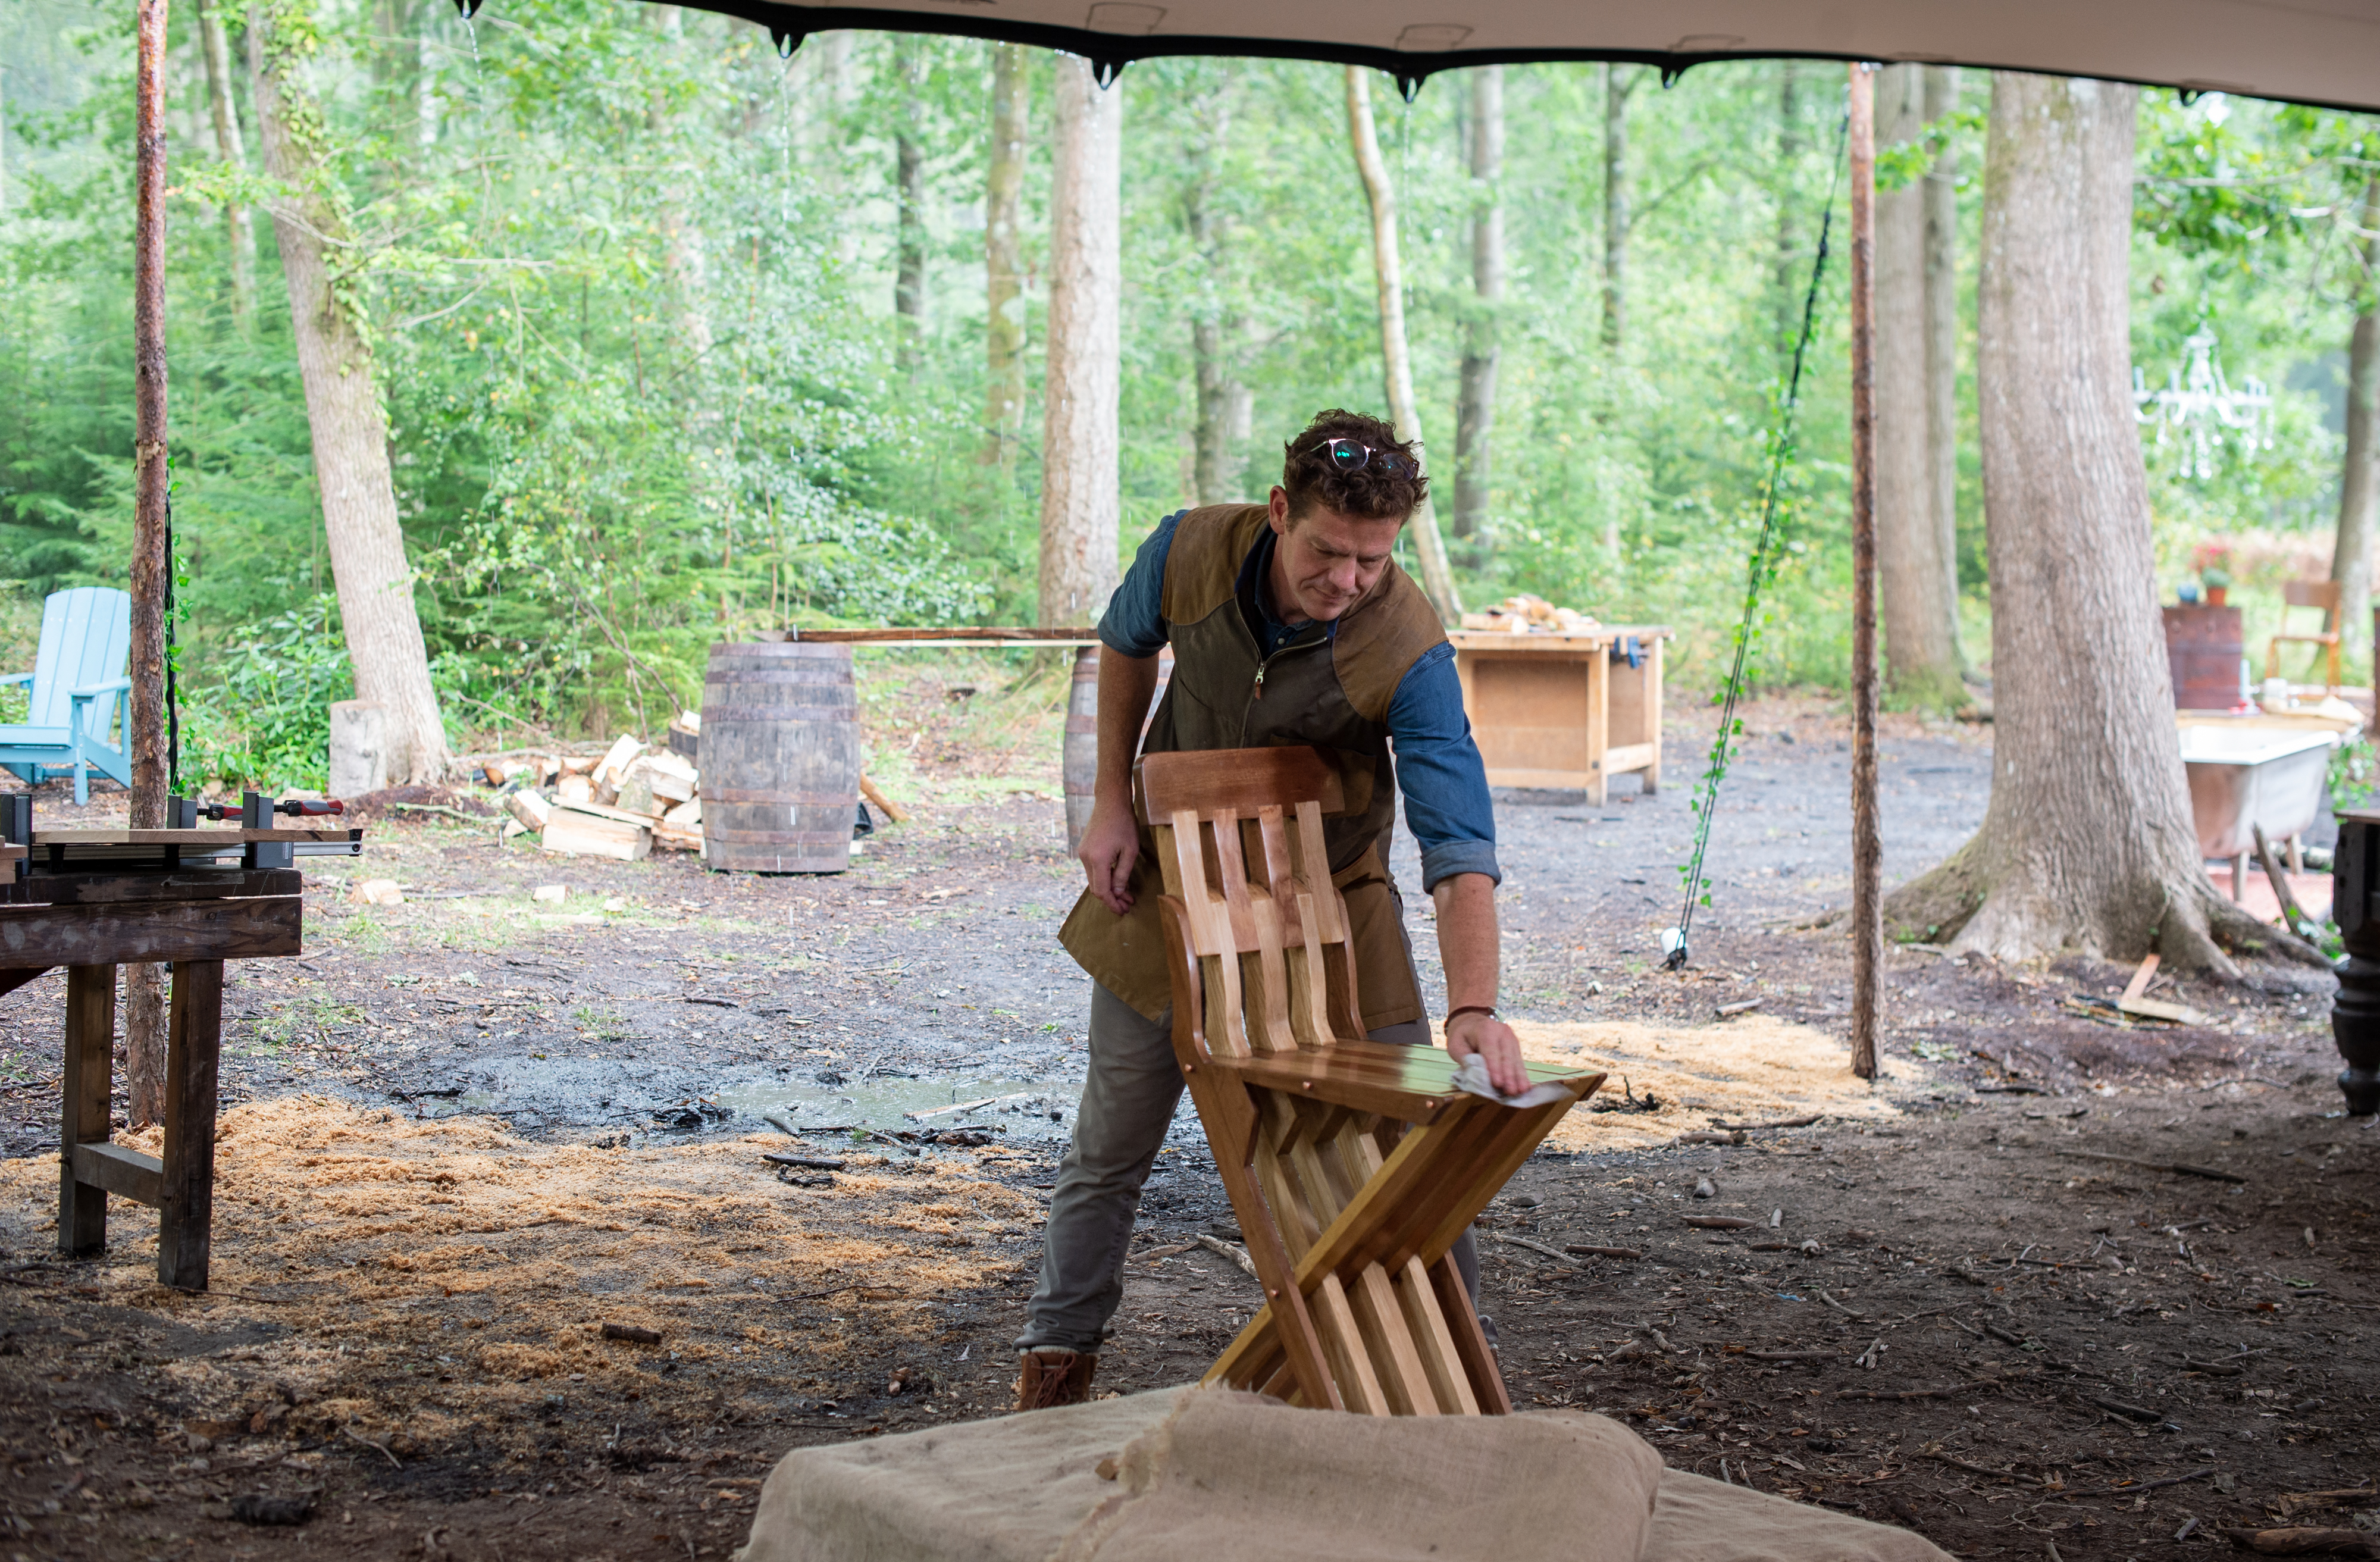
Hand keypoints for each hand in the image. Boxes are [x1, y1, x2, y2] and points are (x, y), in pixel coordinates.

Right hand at [1077, 797, 1141, 914]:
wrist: (1110, 801)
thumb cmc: (1124, 823)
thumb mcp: (1130, 851)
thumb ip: (1123, 874)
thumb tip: (1118, 893)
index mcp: (1097, 859)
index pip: (1102, 891)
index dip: (1112, 904)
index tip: (1123, 911)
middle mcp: (1085, 858)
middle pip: (1095, 888)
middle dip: (1111, 899)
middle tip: (1126, 906)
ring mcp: (1082, 853)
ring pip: (1093, 880)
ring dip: (1108, 889)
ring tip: (1125, 895)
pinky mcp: (1084, 849)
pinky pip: (1092, 870)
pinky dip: (1103, 878)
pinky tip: (1116, 881)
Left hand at [1446, 1010, 1526, 1096]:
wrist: (1471, 1022)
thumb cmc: (1462, 1036)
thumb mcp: (1456, 1045)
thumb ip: (1465, 1060)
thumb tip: (1478, 1076)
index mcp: (1485, 1030)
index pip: (1490, 1052)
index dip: (1494, 1068)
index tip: (1497, 1084)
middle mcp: (1502, 1032)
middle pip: (1506, 1056)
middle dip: (1509, 1076)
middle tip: (1511, 1092)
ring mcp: (1511, 1038)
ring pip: (1515, 1060)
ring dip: (1518, 1077)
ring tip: (1521, 1091)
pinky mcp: (1515, 1045)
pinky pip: (1519, 1061)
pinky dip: (1521, 1075)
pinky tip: (1525, 1086)